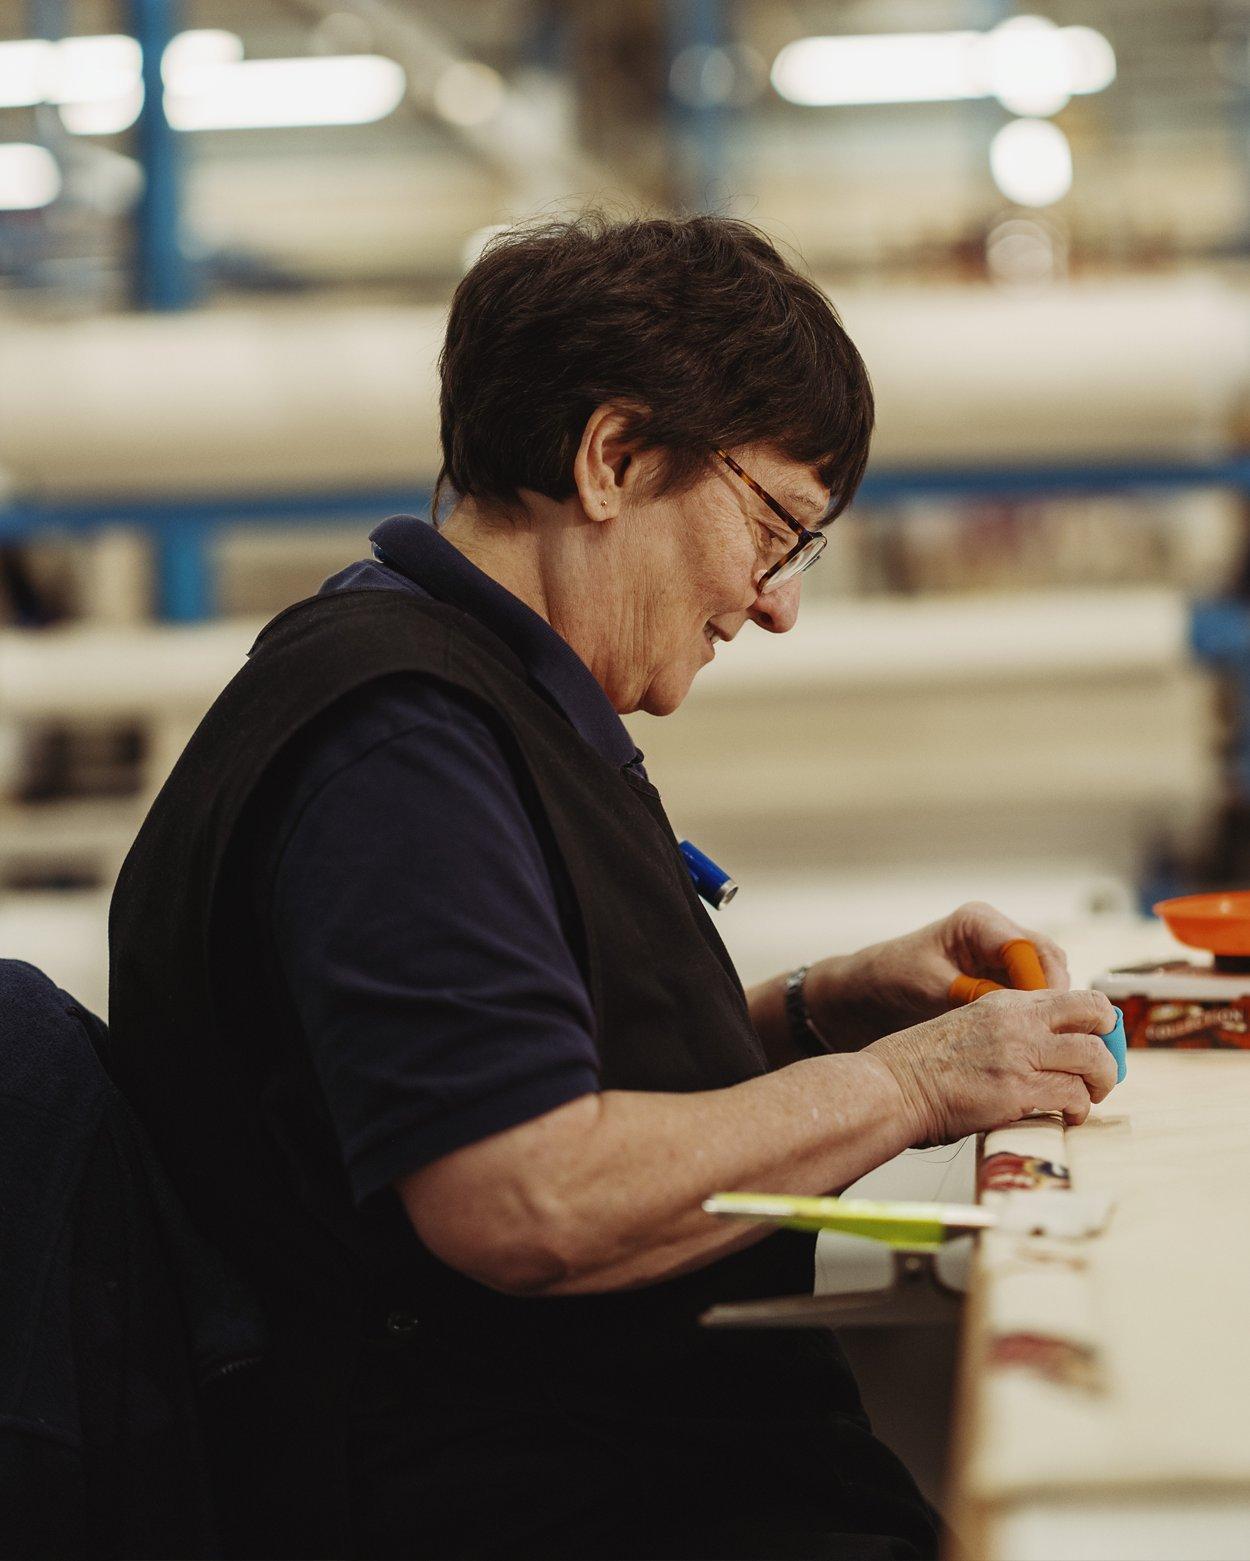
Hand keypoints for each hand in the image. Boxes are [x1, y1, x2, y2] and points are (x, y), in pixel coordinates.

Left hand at [808, 901, 1070, 1044]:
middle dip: (1057, 1001)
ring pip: (1047, 980)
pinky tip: (1034, 1044)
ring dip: (1051, 1011)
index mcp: (979, 922)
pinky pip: (1032, 995)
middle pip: (1049, 962)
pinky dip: (1036, 1017)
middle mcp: (997, 933)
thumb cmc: (890, 983)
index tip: (1048, 1024)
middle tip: (1060, 1041)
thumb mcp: (932, 989)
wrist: (863, 993)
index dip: (1046, 988)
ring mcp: (1000, 955)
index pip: (1033, 950)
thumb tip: (1020, 1014)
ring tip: (1051, 1047)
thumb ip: (977, 997)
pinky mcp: (999, 978)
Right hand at [868, 987, 1118, 1143]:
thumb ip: (1008, 1030)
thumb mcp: (970, 1026)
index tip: (1097, 1042)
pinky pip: (1073, 1095)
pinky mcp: (1018, 1090)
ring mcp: (1020, 1054)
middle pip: (1095, 1019)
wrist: (895, 1085)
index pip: (1075, 999)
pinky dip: (1079, 1109)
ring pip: (1093, 1059)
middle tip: (1101, 1073)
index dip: (1097, 1021)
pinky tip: (1067, 1116)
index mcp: (1006, 1002)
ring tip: (1088, 1098)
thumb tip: (1044, 1050)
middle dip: (1108, 1048)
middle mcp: (1019, 1022)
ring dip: (1100, 1083)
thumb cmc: (925, 1064)